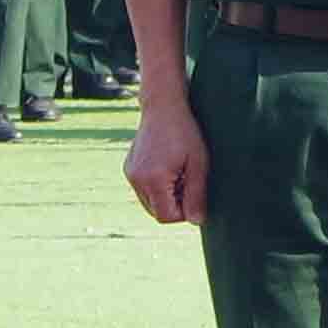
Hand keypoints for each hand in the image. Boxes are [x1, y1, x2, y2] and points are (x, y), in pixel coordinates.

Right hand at [123, 87, 208, 224]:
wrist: (163, 106)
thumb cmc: (186, 132)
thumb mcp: (199, 163)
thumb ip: (197, 194)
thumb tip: (196, 221)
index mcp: (153, 180)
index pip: (167, 217)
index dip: (185, 212)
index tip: (195, 192)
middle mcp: (137, 180)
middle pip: (157, 213)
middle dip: (175, 205)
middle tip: (189, 181)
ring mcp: (130, 174)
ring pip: (150, 203)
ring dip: (166, 197)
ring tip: (179, 172)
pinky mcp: (129, 169)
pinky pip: (144, 190)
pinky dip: (158, 187)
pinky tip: (169, 167)